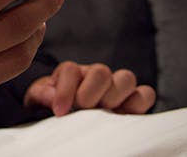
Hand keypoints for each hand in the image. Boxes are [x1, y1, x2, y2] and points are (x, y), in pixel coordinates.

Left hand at [24, 61, 155, 115]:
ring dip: (114, 97)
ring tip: (103, 113)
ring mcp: (115, 86)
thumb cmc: (53, 105)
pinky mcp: (132, 100)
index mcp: (71, 73)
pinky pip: (145, 94)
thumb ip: (43, 95)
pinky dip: (138, 104)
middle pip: (100, 71)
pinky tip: (122, 117)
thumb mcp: (40, 98)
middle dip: (90, 94)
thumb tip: (53, 98)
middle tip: (83, 109)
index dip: (65, 89)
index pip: (70, 69)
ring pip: (126, 78)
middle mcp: (94, 75)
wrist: (66, 114)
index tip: (59, 111)